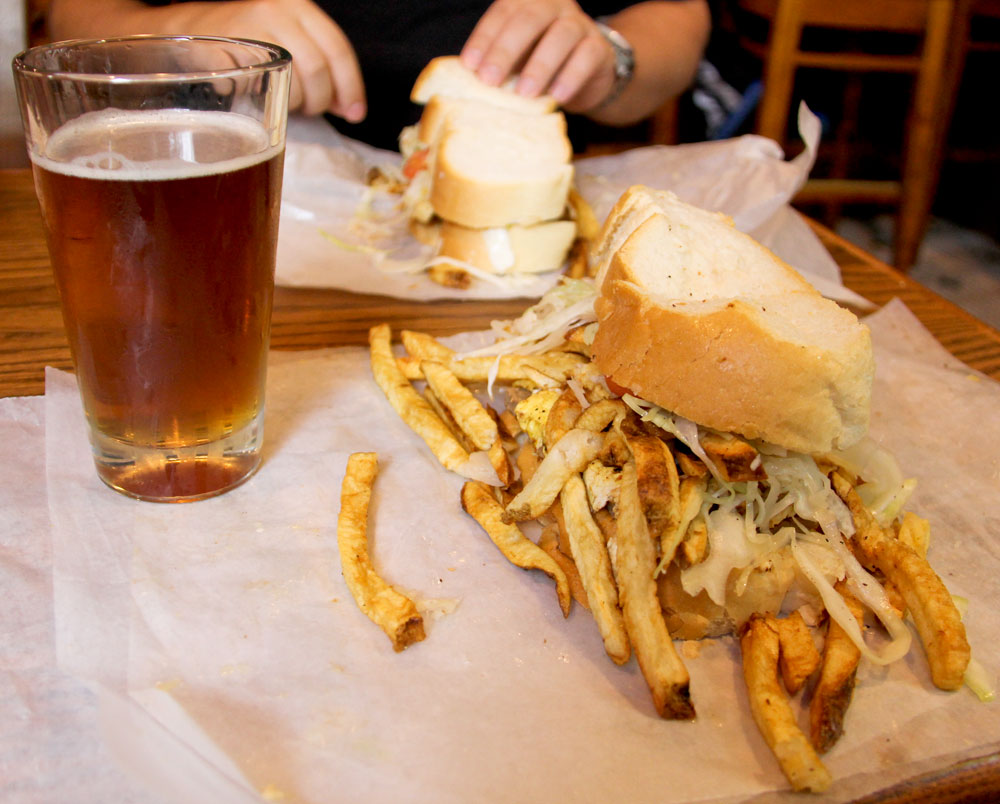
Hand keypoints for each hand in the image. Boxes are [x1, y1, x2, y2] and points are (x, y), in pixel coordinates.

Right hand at [146, 0, 365, 119]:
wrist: (186, 30)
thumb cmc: (246, 44)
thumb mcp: (291, 41)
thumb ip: (322, 68)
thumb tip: (351, 106)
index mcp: (298, 5)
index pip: (338, 48)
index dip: (351, 86)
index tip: (355, 113)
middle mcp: (275, 9)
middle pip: (317, 68)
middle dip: (321, 100)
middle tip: (310, 110)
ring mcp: (247, 27)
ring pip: (293, 80)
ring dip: (296, 105)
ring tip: (284, 103)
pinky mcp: (222, 48)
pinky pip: (258, 88)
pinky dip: (261, 100)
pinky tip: (257, 98)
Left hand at [460, 0, 615, 111]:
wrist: (586, 76)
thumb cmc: (540, 65)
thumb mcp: (515, 60)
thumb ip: (496, 62)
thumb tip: (465, 81)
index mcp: (527, 3)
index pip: (502, 11)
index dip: (484, 37)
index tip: (469, 65)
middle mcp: (554, 6)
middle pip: (530, 18)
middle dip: (506, 50)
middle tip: (489, 80)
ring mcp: (579, 24)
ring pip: (561, 35)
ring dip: (540, 65)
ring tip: (524, 93)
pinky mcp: (599, 48)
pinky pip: (587, 56)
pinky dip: (571, 76)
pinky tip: (557, 96)